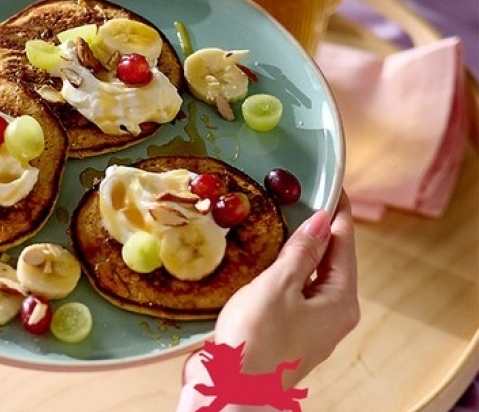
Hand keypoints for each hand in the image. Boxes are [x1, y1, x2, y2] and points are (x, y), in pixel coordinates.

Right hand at [186, 191, 359, 388]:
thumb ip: (300, 252)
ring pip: (305, 279)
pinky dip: (278, 274)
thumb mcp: (278, 286)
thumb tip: (321, 221)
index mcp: (340, 303)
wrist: (229, 388)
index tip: (330, 186)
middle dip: (315, 232)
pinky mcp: (282, 333)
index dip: (336, 214)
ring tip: (277, 221)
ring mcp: (307, 327)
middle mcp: (330, 316)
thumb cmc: (257, 339)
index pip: (344, 246)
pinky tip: (260, 260)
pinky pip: (287, 294)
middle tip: (299, 198)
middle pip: (328, 262)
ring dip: (293, 253)